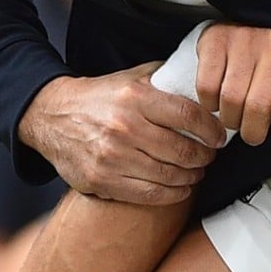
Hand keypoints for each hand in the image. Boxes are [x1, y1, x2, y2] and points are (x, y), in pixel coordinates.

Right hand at [19, 62, 225, 204]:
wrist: (51, 115)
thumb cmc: (100, 96)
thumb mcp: (133, 77)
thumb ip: (166, 79)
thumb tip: (203, 82)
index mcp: (135, 97)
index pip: (187, 115)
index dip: (211, 129)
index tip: (220, 136)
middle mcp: (124, 127)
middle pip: (181, 149)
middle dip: (204, 156)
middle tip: (210, 155)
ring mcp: (111, 156)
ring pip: (168, 175)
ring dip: (191, 176)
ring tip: (197, 171)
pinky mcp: (100, 180)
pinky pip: (147, 194)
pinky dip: (171, 194)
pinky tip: (180, 188)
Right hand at [195, 24, 270, 167]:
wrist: (264, 30)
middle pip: (256, 107)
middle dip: (253, 130)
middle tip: (255, 130)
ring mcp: (245, 40)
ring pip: (230, 98)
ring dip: (231, 119)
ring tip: (238, 117)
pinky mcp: (217, 40)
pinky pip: (207, 86)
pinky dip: (210, 103)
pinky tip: (220, 101)